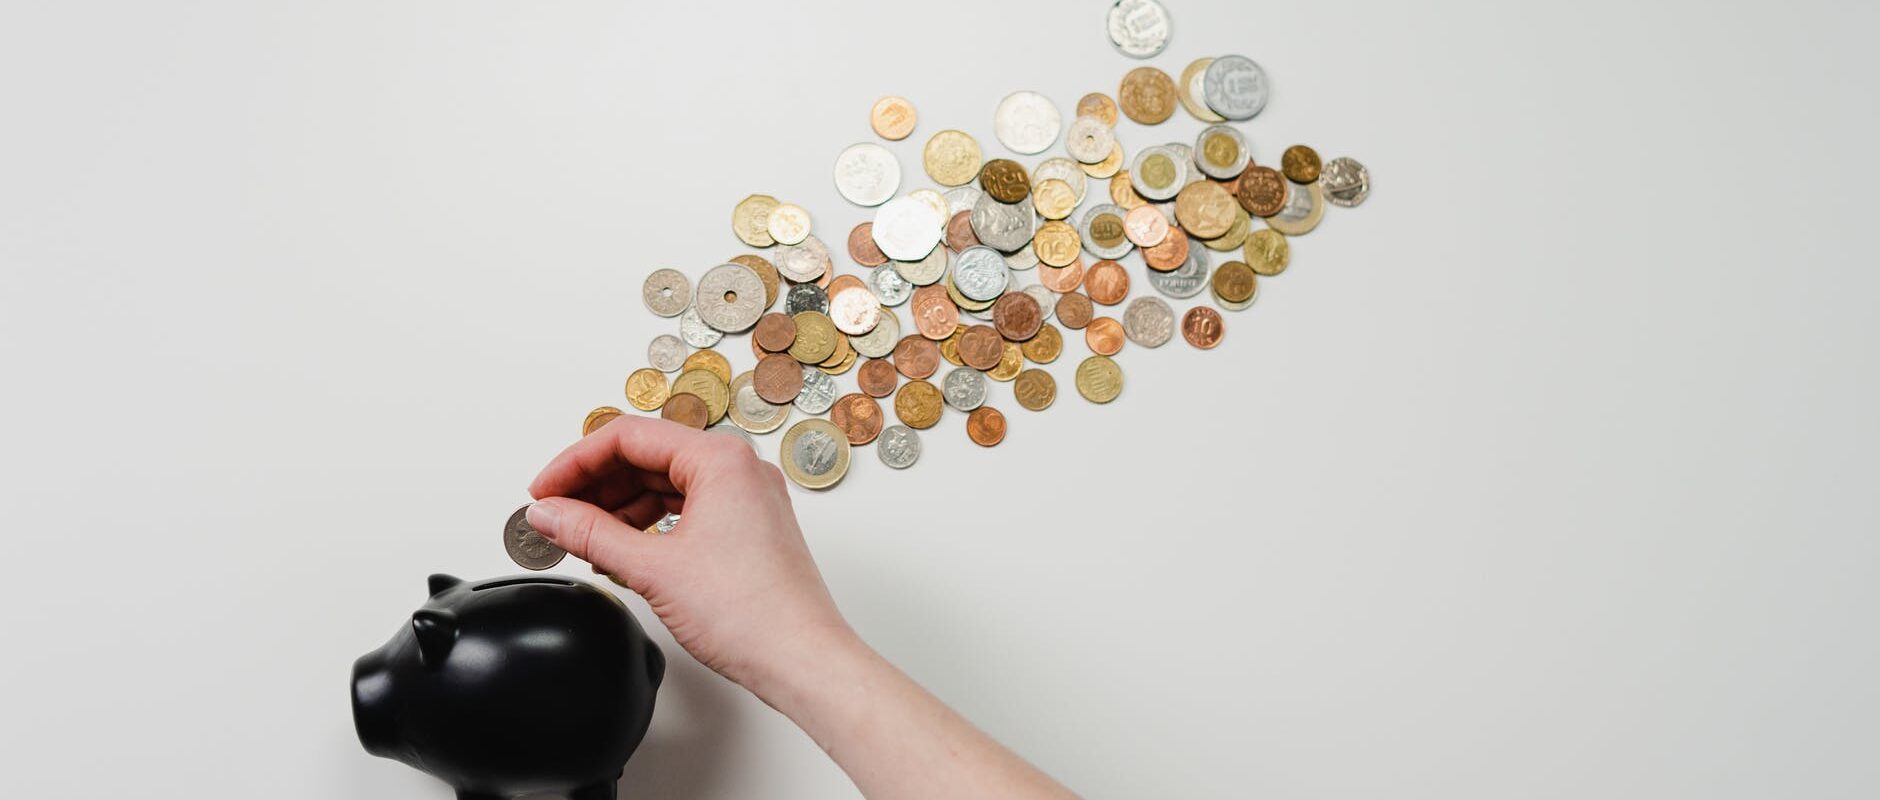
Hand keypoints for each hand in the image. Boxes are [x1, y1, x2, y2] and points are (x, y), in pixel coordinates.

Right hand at [524, 416, 854, 690]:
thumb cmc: (751, 614)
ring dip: (618, 507)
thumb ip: (590, 533)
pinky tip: (620, 549)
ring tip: (580, 537)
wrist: (801, 659)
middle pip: (647, 456)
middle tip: (553, 514)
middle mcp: (740, 469)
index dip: (574, 463)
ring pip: (665, 484)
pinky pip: (686, 508)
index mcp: (721, 459)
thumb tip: (549, 514)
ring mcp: (747, 498)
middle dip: (594, 485)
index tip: (543, 492)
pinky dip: (647, 524)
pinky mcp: (748, 527)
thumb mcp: (652, 568)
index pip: (629, 437)